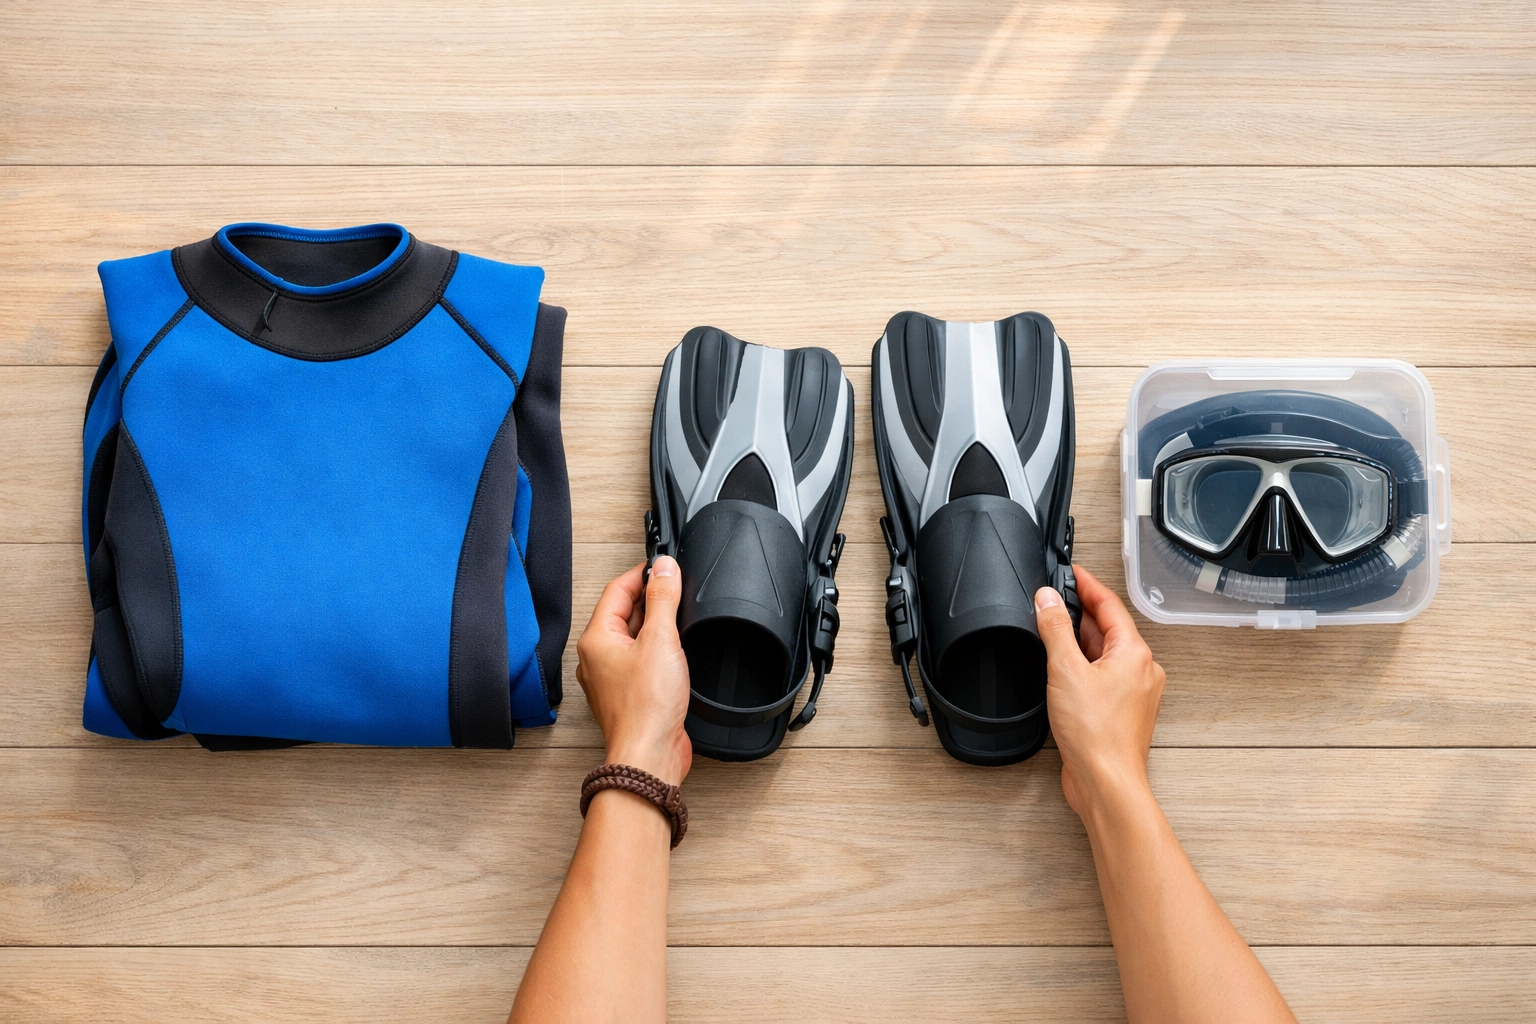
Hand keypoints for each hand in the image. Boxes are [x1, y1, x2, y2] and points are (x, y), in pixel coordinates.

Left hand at [575, 557, 692, 785]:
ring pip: (633, 638)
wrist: (649, 755)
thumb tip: (664, 568)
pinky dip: (658, 650)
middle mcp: (598, 657)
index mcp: (596, 639)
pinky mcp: (629, 694)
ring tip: (680, 618)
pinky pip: (641, 660)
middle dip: (650, 599)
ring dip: (655, 626)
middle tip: (677, 589)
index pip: (616, 590)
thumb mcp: (660, 640)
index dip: (642, 574)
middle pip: (623, 613)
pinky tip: (676, 652)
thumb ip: (663, 599)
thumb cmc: (646, 707)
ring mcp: (612, 678)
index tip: (664, 566)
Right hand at [1034, 565, 1165, 820]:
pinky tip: (1062, 670)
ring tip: (1053, 629)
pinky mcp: (1119, 712)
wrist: (1106, 782)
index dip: (1088, 585)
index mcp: (1134, 654)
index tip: (1072, 572)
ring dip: (1080, 640)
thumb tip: (1048, 600)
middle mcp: (1140, 671)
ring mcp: (1132, 693)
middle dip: (1081, 612)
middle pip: (1109, 628)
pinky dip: (1082, 665)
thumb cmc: (1096, 734)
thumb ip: (1055, 629)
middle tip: (1055, 598)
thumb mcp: (1066, 670)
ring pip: (1105, 654)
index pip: (1110, 605)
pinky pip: (1101, 676)